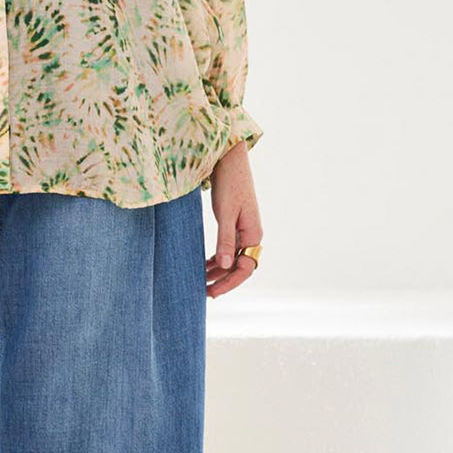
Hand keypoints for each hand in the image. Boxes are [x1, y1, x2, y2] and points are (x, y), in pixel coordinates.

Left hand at [205, 140, 261, 298]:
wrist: (230, 160)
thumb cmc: (229, 184)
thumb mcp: (225, 213)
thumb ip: (225, 240)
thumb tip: (224, 265)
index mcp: (253, 234)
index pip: (245, 268)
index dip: (228, 283)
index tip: (211, 293)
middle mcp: (252, 235)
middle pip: (239, 267)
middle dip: (222, 281)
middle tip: (203, 292)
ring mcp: (244, 230)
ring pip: (233, 259)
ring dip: (218, 271)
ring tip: (199, 280)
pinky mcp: (235, 225)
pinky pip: (228, 249)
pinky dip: (217, 259)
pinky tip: (204, 265)